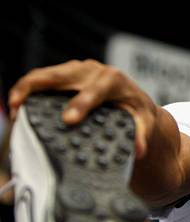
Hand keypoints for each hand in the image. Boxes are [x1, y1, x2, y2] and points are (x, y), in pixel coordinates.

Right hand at [9, 59, 156, 158]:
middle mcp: (93, 70)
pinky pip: (42, 78)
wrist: (133, 96)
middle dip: (37, 88)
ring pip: (45, 74)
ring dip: (26, 88)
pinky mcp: (65, 74)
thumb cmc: (136, 109)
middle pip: (61, 74)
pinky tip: (18, 107)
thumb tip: (139, 151)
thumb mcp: (143, 122)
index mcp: (113, 80)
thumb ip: (141, 136)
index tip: (69, 120)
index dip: (81, 103)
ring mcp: (76, 70)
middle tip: (19, 108)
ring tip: (13, 111)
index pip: (96, 90)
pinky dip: (28, 90)